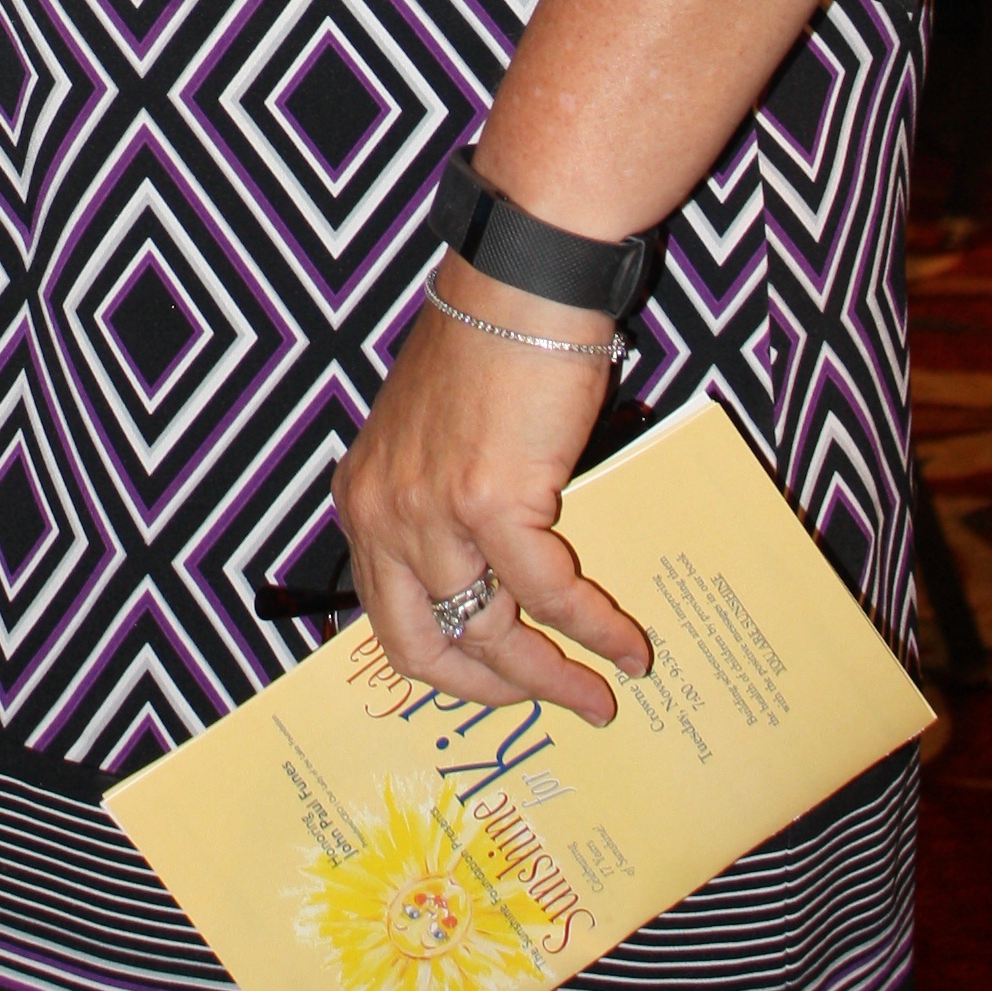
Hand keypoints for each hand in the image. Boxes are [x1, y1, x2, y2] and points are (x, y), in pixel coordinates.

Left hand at [331, 262, 648, 728]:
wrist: (522, 285)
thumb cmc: (492, 346)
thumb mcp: (436, 437)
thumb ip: (445, 508)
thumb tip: (504, 584)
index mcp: (363, 497)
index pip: (387, 618)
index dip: (444, 667)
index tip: (497, 685)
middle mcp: (381, 512)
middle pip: (421, 647)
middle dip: (490, 692)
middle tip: (548, 706)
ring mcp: (430, 511)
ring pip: (488, 634)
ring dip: (554, 678)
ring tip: (605, 692)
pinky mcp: (489, 502)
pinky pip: (546, 595)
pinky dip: (593, 629)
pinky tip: (627, 646)